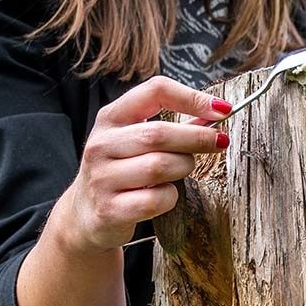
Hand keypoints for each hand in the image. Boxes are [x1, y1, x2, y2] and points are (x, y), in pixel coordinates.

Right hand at [67, 76, 232, 252]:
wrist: (84, 215)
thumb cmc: (120, 169)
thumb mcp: (136, 139)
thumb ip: (172, 125)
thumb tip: (215, 113)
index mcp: (111, 117)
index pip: (155, 91)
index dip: (191, 97)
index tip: (221, 109)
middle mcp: (101, 144)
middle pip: (159, 133)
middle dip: (196, 137)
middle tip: (218, 141)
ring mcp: (102, 178)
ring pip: (159, 166)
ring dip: (184, 167)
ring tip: (184, 168)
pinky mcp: (109, 210)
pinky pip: (156, 199)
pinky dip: (170, 196)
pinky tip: (165, 193)